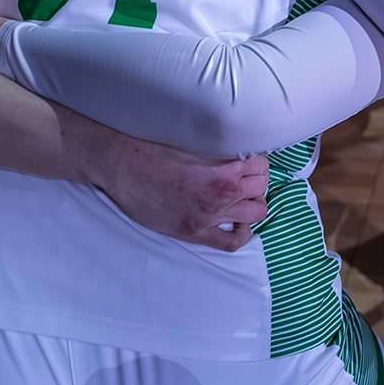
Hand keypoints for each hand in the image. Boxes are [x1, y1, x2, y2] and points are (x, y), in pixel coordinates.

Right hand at [89, 135, 269, 251]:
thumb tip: (239, 152)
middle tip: (245, 177)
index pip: (261, 166)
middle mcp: (222, 194)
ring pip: (255, 213)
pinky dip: (241, 233)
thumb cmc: (153, 150)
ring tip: (241, 197)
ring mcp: (209, 216)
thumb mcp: (194, 143)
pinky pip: (232, 242)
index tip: (250, 162)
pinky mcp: (194, 232)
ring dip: (252, 203)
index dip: (257, 162)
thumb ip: (220, 151)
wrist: (122, 168)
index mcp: (224, 169)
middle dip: (256, 181)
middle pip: (261, 188)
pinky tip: (236, 222)